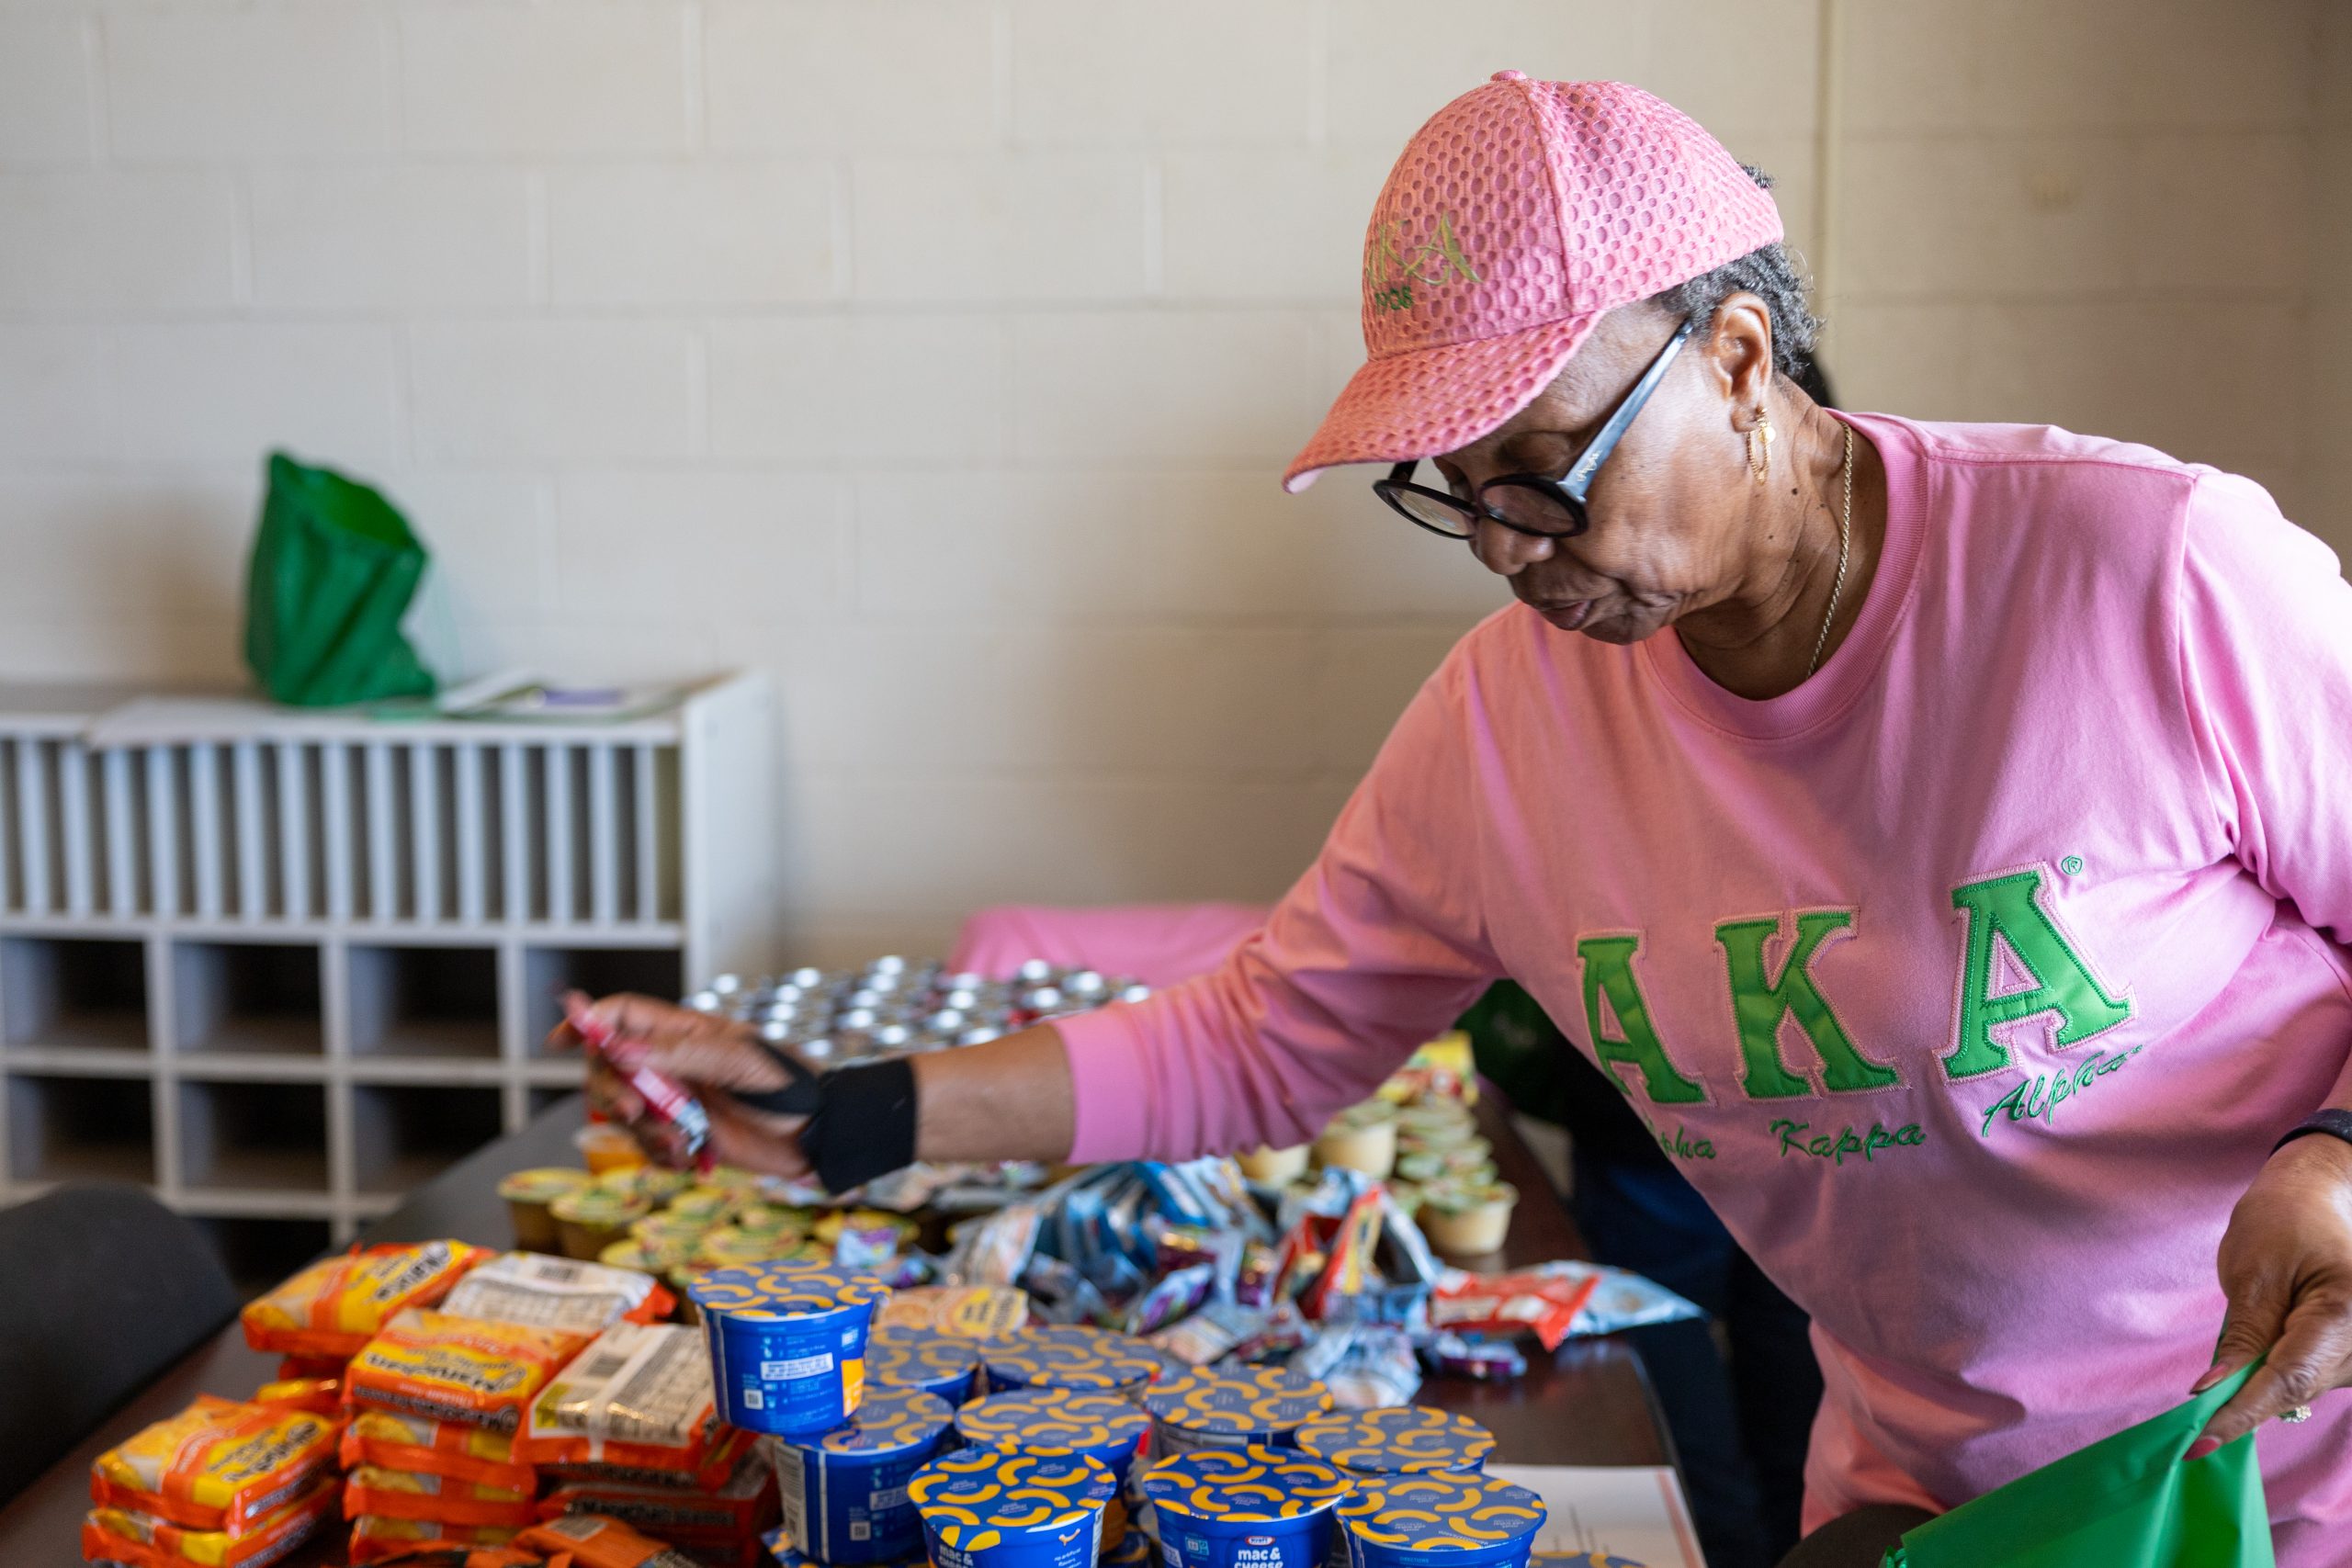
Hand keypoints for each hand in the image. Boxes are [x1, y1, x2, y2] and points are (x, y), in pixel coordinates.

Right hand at [546, 990, 815, 1180]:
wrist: (818, 1135)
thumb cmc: (789, 1085)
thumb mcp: (736, 1061)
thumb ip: (678, 1054)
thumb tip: (621, 1049)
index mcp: (686, 1033)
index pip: (625, 1016)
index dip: (591, 1021)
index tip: (562, 1038)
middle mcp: (675, 1066)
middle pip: (611, 1069)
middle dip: (611, 1091)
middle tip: (637, 1110)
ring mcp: (679, 1103)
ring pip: (625, 1115)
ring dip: (642, 1133)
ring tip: (680, 1140)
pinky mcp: (686, 1138)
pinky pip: (648, 1148)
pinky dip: (661, 1156)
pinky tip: (691, 1156)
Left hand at [2188, 1132, 2351, 1455]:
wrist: (2313, 1202)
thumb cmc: (2281, 1224)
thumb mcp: (2252, 1272)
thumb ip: (2242, 1335)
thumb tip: (2214, 1390)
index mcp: (2344, 1312)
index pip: (2287, 1377)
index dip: (2243, 1412)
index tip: (2201, 1440)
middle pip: (2293, 1388)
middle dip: (2241, 1405)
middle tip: (2190, 1427)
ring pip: (2295, 1389)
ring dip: (2254, 1389)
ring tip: (2219, 1381)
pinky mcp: (2346, 1359)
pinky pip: (2300, 1379)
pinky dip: (2268, 1379)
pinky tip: (2246, 1370)